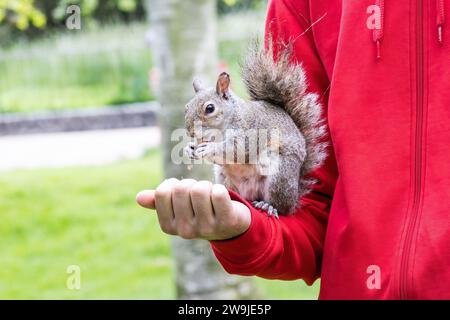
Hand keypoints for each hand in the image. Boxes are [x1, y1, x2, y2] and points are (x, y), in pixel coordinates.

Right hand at [136, 179, 250, 240]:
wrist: (230, 227)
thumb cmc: (199, 211)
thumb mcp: (178, 208)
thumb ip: (159, 202)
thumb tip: (139, 197)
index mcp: (169, 226)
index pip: (162, 192)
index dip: (172, 185)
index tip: (182, 193)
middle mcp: (186, 231)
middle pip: (181, 189)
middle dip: (191, 184)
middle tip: (199, 194)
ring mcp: (207, 228)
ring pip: (200, 189)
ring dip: (206, 186)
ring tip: (210, 196)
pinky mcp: (227, 221)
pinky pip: (218, 193)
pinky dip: (220, 189)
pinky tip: (222, 200)